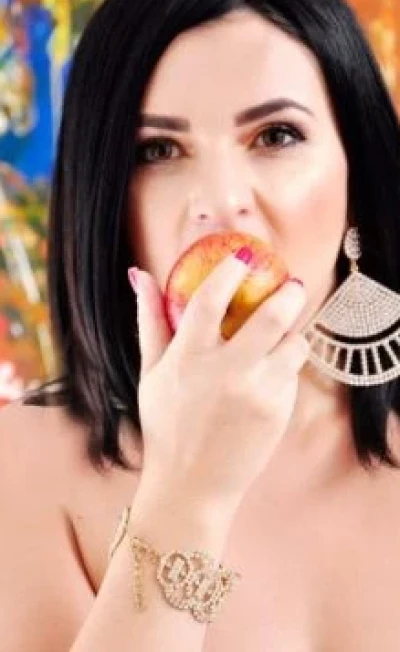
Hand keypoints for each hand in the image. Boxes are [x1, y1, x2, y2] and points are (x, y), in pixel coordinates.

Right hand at [129, 251, 308, 512]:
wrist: (191, 485)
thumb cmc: (166, 425)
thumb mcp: (151, 372)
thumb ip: (149, 321)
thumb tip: (139, 275)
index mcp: (189, 357)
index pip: (211, 298)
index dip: (231, 270)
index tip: (246, 254)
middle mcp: (227, 372)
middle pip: (272, 316)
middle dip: (288, 293)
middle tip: (291, 283)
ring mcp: (257, 394)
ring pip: (294, 345)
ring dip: (293, 333)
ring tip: (283, 334)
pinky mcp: (278, 413)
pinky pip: (292, 376)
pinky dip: (286, 367)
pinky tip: (270, 375)